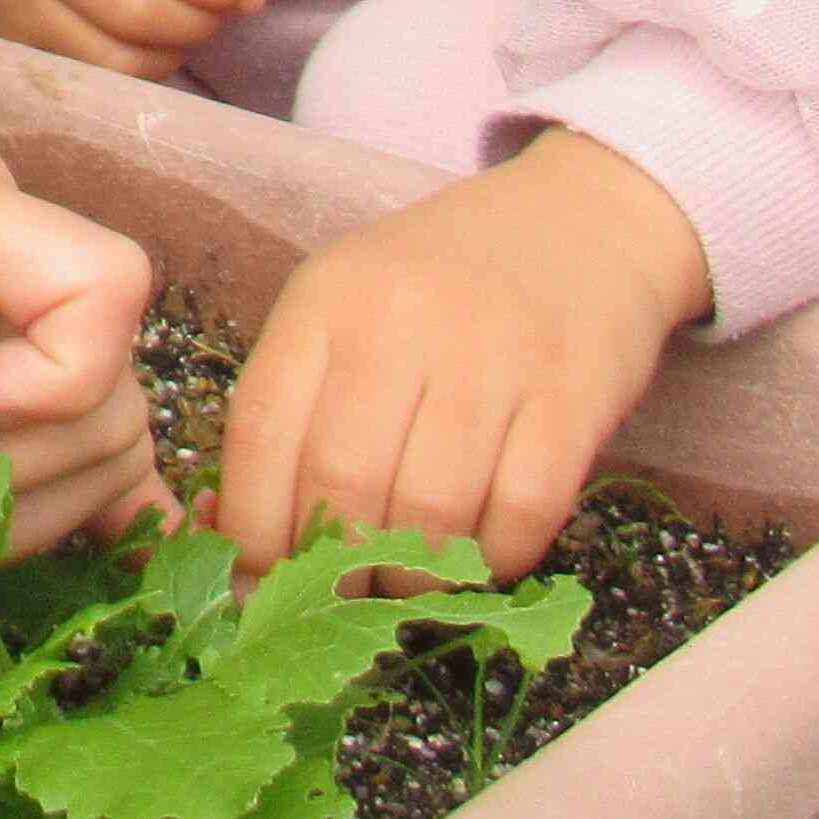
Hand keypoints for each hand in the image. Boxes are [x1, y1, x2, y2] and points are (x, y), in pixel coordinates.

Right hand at [0, 0, 273, 79]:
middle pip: (142, 11)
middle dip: (201, 20)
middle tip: (222, 11)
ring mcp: (15, 2)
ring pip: (120, 56)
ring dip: (174, 49)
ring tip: (189, 24)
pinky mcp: (13, 42)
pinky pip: (97, 77)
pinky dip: (142, 70)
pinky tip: (152, 44)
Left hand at [206, 131, 708, 580]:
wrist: (584, 223)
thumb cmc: (442, 284)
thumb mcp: (348, 310)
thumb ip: (293, 411)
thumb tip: (235, 538)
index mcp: (326, 298)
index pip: (258, 431)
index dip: (249, 526)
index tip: (256, 578)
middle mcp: (400, 319)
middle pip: (341, 483)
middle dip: (333, 567)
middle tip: (343, 595)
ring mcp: (492, 355)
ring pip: (429, 512)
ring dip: (413, 574)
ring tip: (410, 576)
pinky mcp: (573, 395)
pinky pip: (520, 514)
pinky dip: (494, 557)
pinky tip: (482, 550)